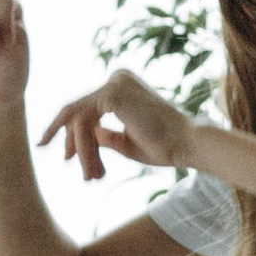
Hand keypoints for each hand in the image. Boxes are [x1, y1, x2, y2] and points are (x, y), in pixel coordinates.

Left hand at [39, 66, 198, 185]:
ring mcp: (114, 84)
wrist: (188, 144)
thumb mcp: (125, 142)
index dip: (72, 133)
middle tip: (72, 166)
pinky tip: (92, 167)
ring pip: (78, 120)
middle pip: (77, 111)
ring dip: (82, 151)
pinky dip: (85, 147)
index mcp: (122, 86)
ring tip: (91, 176)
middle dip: (72, 142)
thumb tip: (88, 136)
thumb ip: (104, 136)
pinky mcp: (112, 95)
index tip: (67, 156)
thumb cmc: (165, 146)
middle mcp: (116, 79)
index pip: (86, 108)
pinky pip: (84, 122)